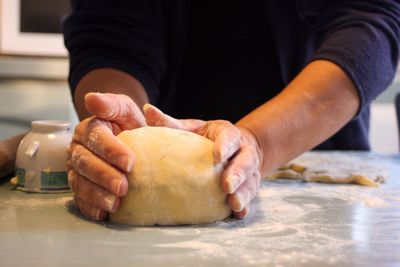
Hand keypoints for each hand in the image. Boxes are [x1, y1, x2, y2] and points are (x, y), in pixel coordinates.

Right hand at [67, 92, 145, 219]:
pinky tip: (103, 214)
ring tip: (115, 203)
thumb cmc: (129, 125)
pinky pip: (79, 199)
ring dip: (96, 194)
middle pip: (85, 162)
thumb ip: (114, 104)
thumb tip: (92, 98)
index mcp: (89, 128)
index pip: (96, 137)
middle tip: (123, 186)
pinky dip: (90, 207)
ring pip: (80, 182)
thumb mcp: (126, 110)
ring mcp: (76, 169)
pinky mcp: (79, 185)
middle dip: (103, 175)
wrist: (131, 143)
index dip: (111, 150)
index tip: (130, 162)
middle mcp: (78, 148)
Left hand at [143, 104, 262, 217]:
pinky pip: (251, 195)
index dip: (225, 146)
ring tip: (234, 203)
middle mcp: (242, 150)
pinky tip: (239, 213)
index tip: (218, 156)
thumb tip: (147, 110)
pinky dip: (246, 205)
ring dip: (243, 192)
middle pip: (245, 160)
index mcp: (227, 133)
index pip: (230, 137)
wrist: (235, 147)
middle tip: (226, 185)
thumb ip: (171, 122)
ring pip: (251, 180)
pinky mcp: (250, 184)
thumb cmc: (206, 138)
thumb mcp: (192, 128)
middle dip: (238, 173)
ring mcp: (249, 169)